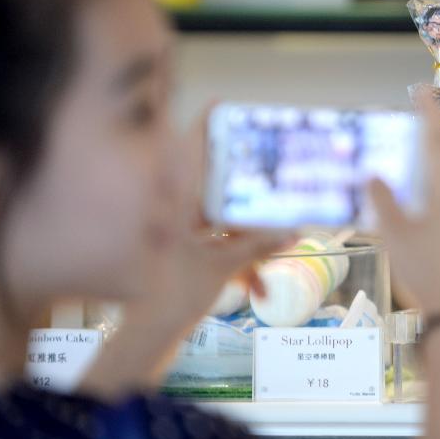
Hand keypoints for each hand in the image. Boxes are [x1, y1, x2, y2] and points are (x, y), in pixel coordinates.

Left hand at [82, 106, 291, 397]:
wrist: (147, 334)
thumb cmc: (171, 293)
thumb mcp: (220, 267)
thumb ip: (256, 246)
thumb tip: (292, 231)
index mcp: (177, 203)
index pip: (189, 154)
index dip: (204, 127)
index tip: (219, 104)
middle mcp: (174, 211)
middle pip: (213, 188)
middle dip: (247, 194)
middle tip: (273, 183)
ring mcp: (176, 233)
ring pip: (219, 222)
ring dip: (247, 241)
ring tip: (275, 258)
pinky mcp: (182, 252)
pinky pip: (214, 244)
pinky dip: (236, 260)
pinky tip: (258, 290)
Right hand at [368, 107, 439, 325]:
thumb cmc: (424, 273)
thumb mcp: (394, 238)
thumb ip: (383, 203)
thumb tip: (374, 175)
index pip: (434, 145)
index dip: (427, 115)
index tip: (422, 89)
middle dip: (422, 193)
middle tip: (403, 217)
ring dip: (435, 221)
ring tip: (417, 252)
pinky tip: (436, 266)